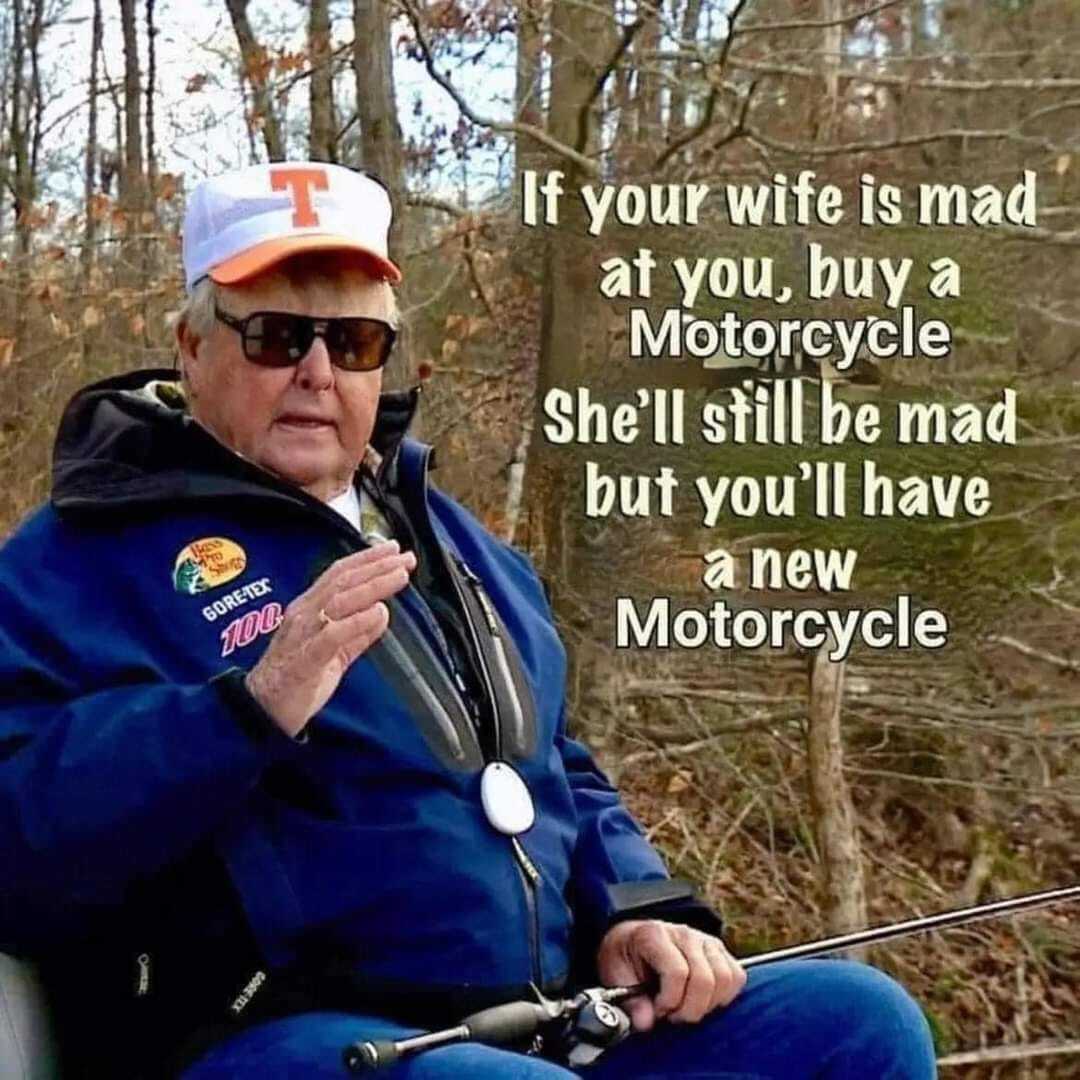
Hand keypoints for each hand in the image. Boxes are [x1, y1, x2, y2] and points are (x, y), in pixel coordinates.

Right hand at [245, 540, 415, 736]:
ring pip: (340, 601)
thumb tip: (382, 614)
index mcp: (309, 610)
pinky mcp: (305, 660)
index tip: (394, 550)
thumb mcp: (333, 653)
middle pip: (343, 581)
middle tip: (405, 557)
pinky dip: (357, 622)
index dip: (367, 559)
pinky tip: (379, 613)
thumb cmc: (295, 681)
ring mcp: (303, 635)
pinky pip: (332, 635)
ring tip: (398, 576)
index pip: (339, 574)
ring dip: (372, 586)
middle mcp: (304, 615)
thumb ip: (357, 634)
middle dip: (377, 565)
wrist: (262, 712)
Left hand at [596, 919, 745, 1031]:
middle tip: (673, 1016)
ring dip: (708, 1004)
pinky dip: (724, 996)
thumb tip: (646, 1023)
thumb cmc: (625, 957)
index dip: (670, 1001)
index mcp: (655, 935)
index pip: (677, 972)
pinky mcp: (720, 950)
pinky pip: (736, 976)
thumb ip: (630, 1001)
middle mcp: (684, 934)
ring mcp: (705, 940)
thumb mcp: (615, 975)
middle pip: (704, 979)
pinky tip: (703, 1000)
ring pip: (725, 978)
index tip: (658, 1011)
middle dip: (689, 1009)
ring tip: (686, 1008)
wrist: (633, 939)